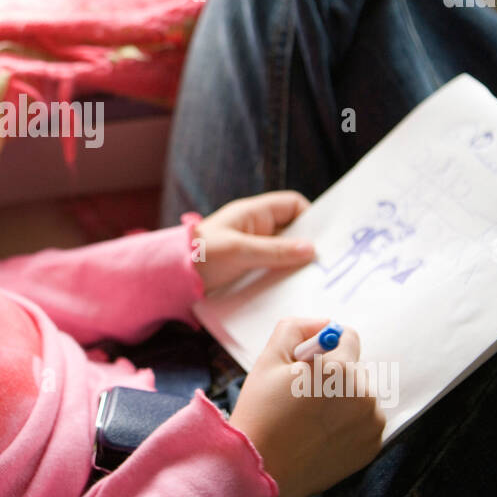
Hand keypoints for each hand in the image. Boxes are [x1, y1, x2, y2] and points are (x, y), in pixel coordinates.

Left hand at [191, 190, 314, 293]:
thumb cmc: (200, 254)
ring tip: (312, 282)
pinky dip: (282, 278)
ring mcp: (251, 249)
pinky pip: (272, 269)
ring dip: (295, 266)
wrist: (170, 276)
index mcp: (254, 214)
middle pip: (292, 231)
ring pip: (284, 253)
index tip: (325, 240)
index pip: (293, 205)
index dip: (311, 218)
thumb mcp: (239, 251)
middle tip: (326, 266)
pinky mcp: (247, 269)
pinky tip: (291, 291)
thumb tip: (312, 249)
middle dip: (307, 246)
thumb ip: (275, 250)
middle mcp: (255, 229)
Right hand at [226, 317, 385, 496]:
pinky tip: (323, 433)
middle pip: (354, 367)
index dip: (323, 346)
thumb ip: (296, 327)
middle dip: (333, 374)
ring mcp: (372, 422)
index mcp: (340, 370)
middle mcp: (364, 394)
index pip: (347, 336)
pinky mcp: (373, 445)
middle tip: (301, 396)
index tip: (305, 364)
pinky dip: (349, 421)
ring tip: (311, 417)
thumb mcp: (268, 359)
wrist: (265, 469)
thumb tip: (324, 324)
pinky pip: (365, 419)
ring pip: (360, 393)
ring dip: (343, 397)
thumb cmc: (262, 413)